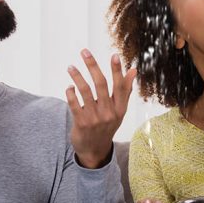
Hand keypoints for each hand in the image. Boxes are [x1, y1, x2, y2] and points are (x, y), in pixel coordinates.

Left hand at [66, 49, 135, 168]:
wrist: (94, 150)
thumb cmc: (107, 125)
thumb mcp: (119, 111)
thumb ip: (125, 91)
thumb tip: (133, 70)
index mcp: (120, 109)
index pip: (120, 86)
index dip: (117, 70)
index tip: (114, 55)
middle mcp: (109, 113)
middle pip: (101, 84)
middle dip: (93, 65)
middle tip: (84, 52)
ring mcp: (94, 118)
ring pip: (85, 90)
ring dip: (77, 76)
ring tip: (71, 67)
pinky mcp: (81, 123)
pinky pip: (73, 103)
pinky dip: (70, 92)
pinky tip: (70, 87)